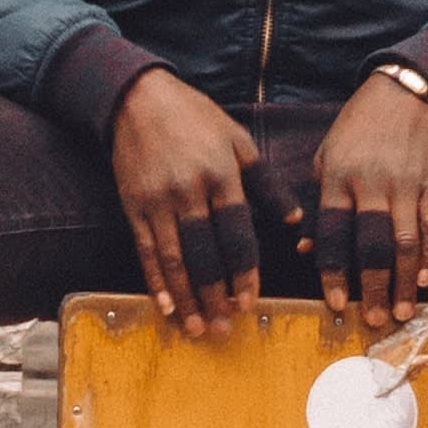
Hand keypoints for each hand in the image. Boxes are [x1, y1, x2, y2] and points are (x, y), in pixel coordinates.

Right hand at [110, 70, 261, 329]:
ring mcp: (157, 200)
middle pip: (204, 253)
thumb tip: (295, 222)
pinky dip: (155, 281)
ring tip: (198, 328)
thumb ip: (266, 183)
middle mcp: (188, 190)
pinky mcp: (132, 205)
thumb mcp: (238, 140)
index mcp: (221, 174)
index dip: (243, 271)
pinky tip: (164, 307)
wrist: (137, 99)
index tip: (249, 303)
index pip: (236, 232)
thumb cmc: (195, 118)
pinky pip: (145, 250)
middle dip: (214, 295)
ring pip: (174, 258)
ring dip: (186, 297)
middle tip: (225, 328)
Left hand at [300, 74, 427, 327]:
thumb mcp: (326, 156)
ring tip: (403, 311)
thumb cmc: (357, 127)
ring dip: (405, 281)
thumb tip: (305, 249)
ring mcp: (405, 183)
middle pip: (372, 245)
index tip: (334, 303)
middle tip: (374, 320)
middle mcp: (371, 183)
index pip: (333, 234)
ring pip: (405, 241)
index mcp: (337, 177)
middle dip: (373, 287)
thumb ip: (317, 203)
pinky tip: (426, 280)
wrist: (405, 90)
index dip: (334, 272)